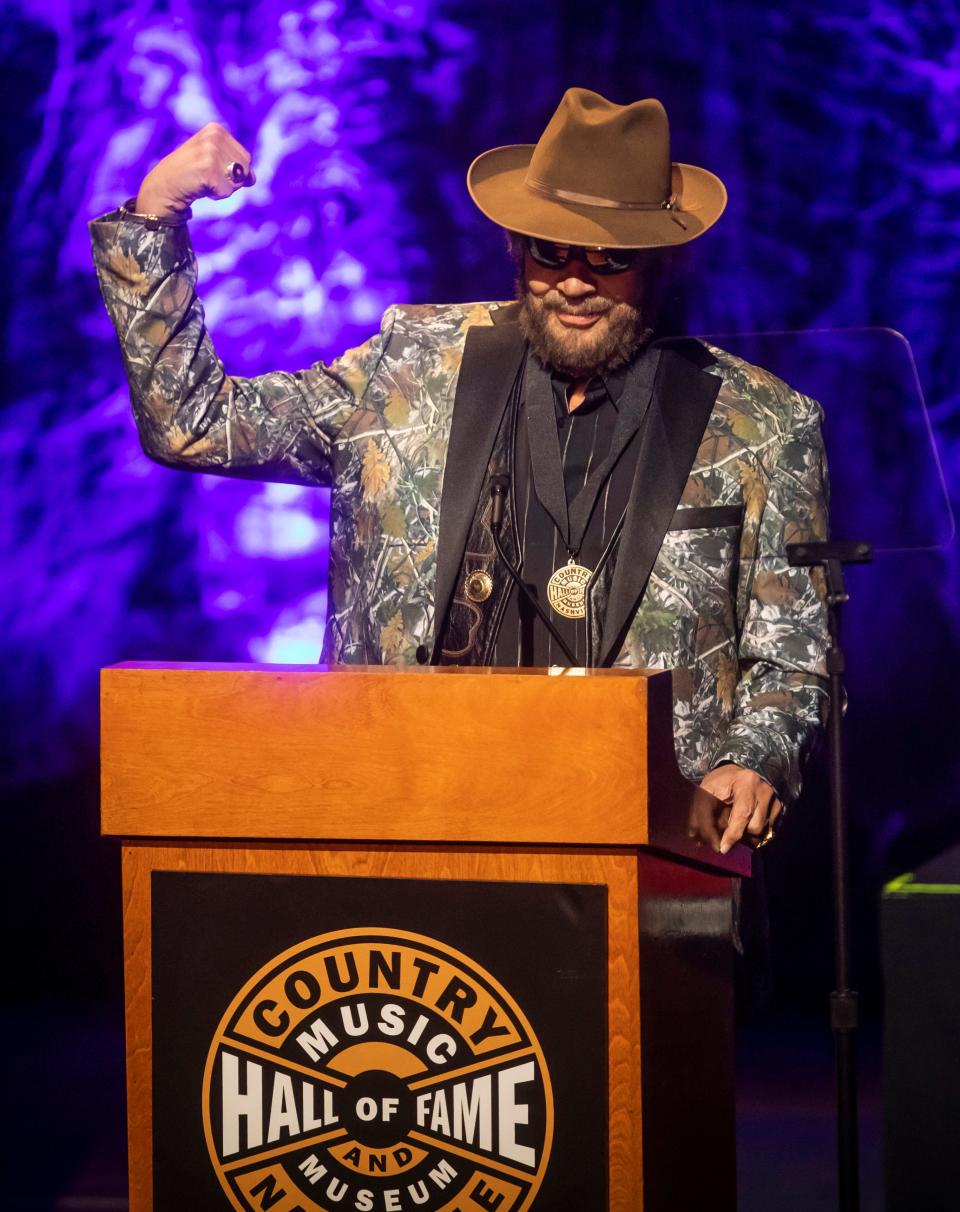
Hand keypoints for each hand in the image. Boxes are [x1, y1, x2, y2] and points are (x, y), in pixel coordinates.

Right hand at [135, 123, 254, 216]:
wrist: (164, 186)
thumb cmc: (191, 175)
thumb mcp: (214, 163)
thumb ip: (236, 166)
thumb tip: (252, 178)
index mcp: (216, 130)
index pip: (246, 158)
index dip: (233, 172)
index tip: (211, 169)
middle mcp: (214, 136)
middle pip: (245, 169)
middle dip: (231, 180)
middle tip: (207, 177)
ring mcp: (210, 151)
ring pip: (237, 181)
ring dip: (223, 188)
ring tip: (203, 181)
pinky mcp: (208, 169)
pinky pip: (227, 191)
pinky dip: (216, 195)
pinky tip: (200, 186)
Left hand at [689, 764, 781, 854]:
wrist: (737, 771)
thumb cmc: (719, 783)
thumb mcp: (705, 794)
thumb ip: (703, 818)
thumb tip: (708, 845)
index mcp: (746, 782)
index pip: (742, 814)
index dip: (732, 834)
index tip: (722, 848)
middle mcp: (764, 790)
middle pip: (754, 827)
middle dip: (739, 833)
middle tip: (726, 830)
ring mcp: (774, 798)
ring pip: (763, 831)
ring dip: (748, 834)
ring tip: (735, 823)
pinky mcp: (779, 806)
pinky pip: (769, 829)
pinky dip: (756, 830)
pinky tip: (746, 821)